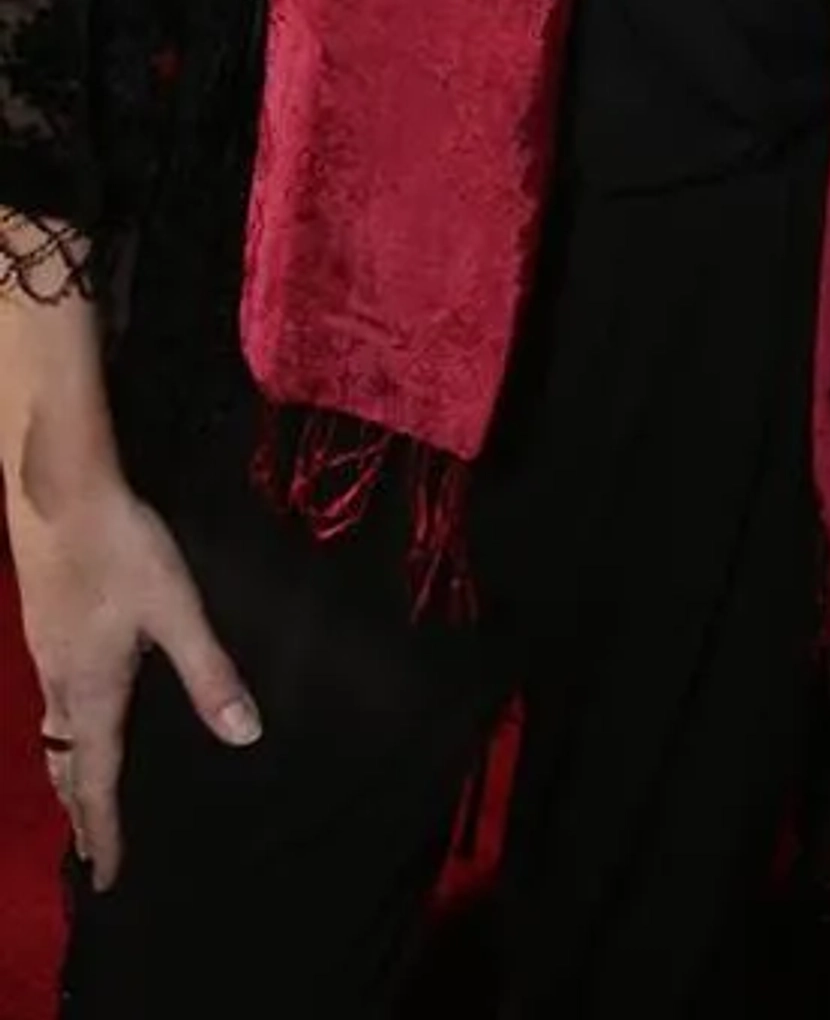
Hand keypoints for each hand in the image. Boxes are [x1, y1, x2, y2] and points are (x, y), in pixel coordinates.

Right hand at [8, 469, 260, 888]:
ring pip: (53, 733)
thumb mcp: (175, 608)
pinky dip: (62, 731)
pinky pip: (50, 701)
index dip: (104, 830)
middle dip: (79, 811)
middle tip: (91, 850)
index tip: (106, 877)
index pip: (97, 779)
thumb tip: (245, 736)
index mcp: (92, 691)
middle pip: (66, 764)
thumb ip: (209, 672)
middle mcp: (60, 683)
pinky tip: (76, 709)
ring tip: (79, 795)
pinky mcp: (44, 624)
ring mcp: (46, 653)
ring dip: (67, 771)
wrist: (57, 490)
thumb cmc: (120, 548)